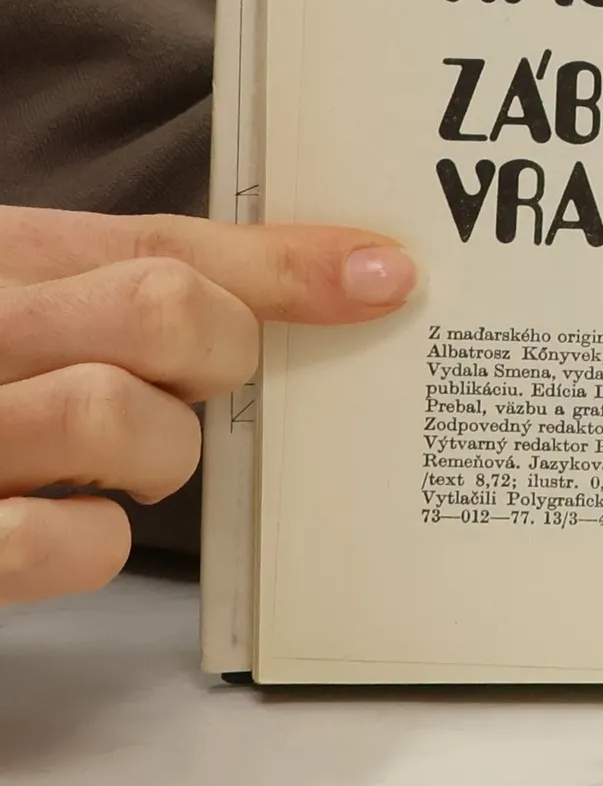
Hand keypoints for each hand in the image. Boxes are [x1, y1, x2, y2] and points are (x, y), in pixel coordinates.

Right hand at [0, 208, 414, 607]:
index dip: (286, 263)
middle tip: (188, 380)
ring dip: (153, 456)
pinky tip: (52, 519)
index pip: (162, 242)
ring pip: (128, 422)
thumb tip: (355, 276)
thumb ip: (137, 279)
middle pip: (159, 311)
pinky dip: (90, 541)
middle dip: (213, 356)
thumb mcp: (19, 293)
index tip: (383, 277)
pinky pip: (67, 543)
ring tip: (98, 459)